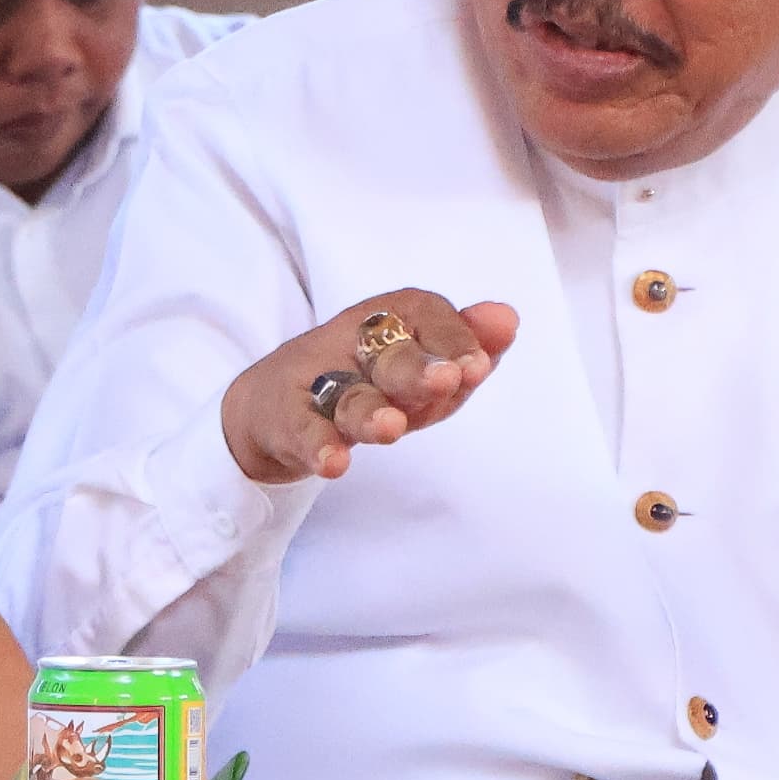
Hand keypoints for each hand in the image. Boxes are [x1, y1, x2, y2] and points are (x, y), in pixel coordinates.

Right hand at [219, 290, 520, 485]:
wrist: (271, 407)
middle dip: (419, 369)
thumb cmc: (361, 379)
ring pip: (351, 399)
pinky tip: (334, 463)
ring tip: (391, 429)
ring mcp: (317, 386)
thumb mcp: (414, 361)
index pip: (424, 315)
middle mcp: (352, 346)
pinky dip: (318, 447)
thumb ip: (462, 342)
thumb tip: (507, 319)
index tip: (478, 366)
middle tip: (448, 379)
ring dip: (371, 412)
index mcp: (387, 321)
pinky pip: (304, 432)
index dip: (454, 339)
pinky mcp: (287, 423)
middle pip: (390, 356)